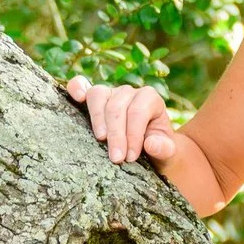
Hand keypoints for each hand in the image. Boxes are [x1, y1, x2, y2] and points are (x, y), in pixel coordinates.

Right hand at [65, 77, 179, 167]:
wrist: (149, 149)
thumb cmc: (157, 149)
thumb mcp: (167, 153)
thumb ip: (164, 149)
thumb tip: (150, 144)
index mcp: (151, 99)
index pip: (139, 112)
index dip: (133, 134)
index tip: (130, 157)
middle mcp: (130, 92)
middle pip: (117, 106)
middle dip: (116, 134)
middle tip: (116, 158)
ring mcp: (110, 92)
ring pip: (99, 95)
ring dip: (97, 119)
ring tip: (101, 140)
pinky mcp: (94, 99)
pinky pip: (82, 85)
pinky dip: (76, 88)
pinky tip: (77, 99)